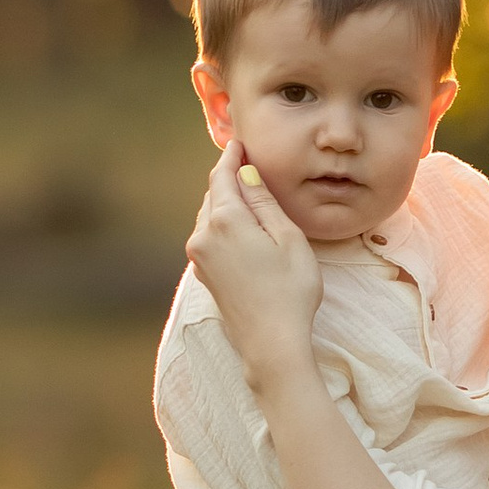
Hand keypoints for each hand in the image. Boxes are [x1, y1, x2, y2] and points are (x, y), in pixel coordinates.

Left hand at [186, 139, 322, 376]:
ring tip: (246, 194)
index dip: (231, 157)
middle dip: (228, 179)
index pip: (222, 176)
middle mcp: (203, 235)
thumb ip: (264, 203)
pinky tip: (240, 227)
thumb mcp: (287, 238)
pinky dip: (222, 224)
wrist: (271, 344)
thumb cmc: (289, 290)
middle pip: (213, 195)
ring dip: (224, 202)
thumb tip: (246, 176)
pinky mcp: (204, 275)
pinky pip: (209, 236)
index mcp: (224, 220)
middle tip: (245, 164)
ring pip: (209, 216)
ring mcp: (199, 257)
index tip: (239, 144)